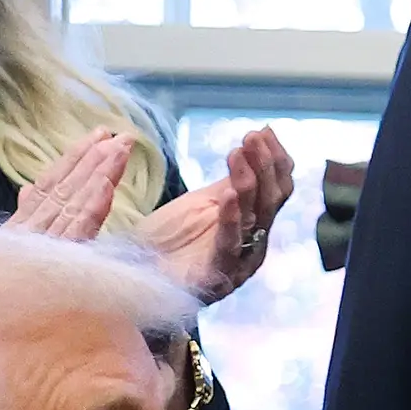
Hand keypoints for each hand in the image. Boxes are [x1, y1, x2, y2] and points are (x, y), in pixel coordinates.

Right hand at [7, 130, 135, 240]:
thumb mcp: (12, 250)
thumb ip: (24, 218)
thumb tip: (27, 187)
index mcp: (22, 229)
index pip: (50, 186)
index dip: (74, 159)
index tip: (100, 136)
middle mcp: (32, 232)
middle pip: (65, 188)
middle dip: (93, 159)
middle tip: (124, 136)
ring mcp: (44, 245)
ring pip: (75, 202)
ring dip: (99, 173)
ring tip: (122, 149)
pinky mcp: (59, 261)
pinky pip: (78, 230)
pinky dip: (92, 206)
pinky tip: (107, 184)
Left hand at [137, 124, 297, 302]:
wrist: (133, 274)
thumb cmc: (167, 240)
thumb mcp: (202, 202)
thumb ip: (232, 181)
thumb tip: (257, 142)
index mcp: (253, 224)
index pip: (277, 189)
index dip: (275, 160)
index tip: (263, 131)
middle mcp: (253, 244)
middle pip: (271, 201)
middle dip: (264, 166)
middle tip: (252, 137)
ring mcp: (237, 262)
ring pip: (255, 219)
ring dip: (248, 183)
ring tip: (238, 154)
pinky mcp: (216, 278)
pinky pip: (229, 246)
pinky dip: (231, 220)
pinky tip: (229, 196)